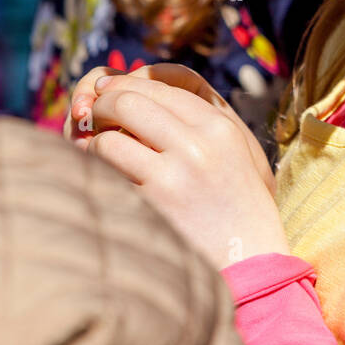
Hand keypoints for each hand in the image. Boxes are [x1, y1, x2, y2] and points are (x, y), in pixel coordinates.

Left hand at [65, 63, 273, 191]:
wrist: (251, 260)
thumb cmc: (234, 204)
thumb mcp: (231, 151)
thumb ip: (193, 120)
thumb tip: (127, 90)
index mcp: (219, 126)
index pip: (159, 86)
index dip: (125, 84)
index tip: (106, 90)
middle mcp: (198, 144)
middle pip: (128, 102)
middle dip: (102, 106)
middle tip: (93, 116)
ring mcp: (173, 176)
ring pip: (109, 139)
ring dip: (94, 144)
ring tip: (97, 152)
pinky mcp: (151, 206)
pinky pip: (105, 175)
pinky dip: (94, 172)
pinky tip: (99, 176)